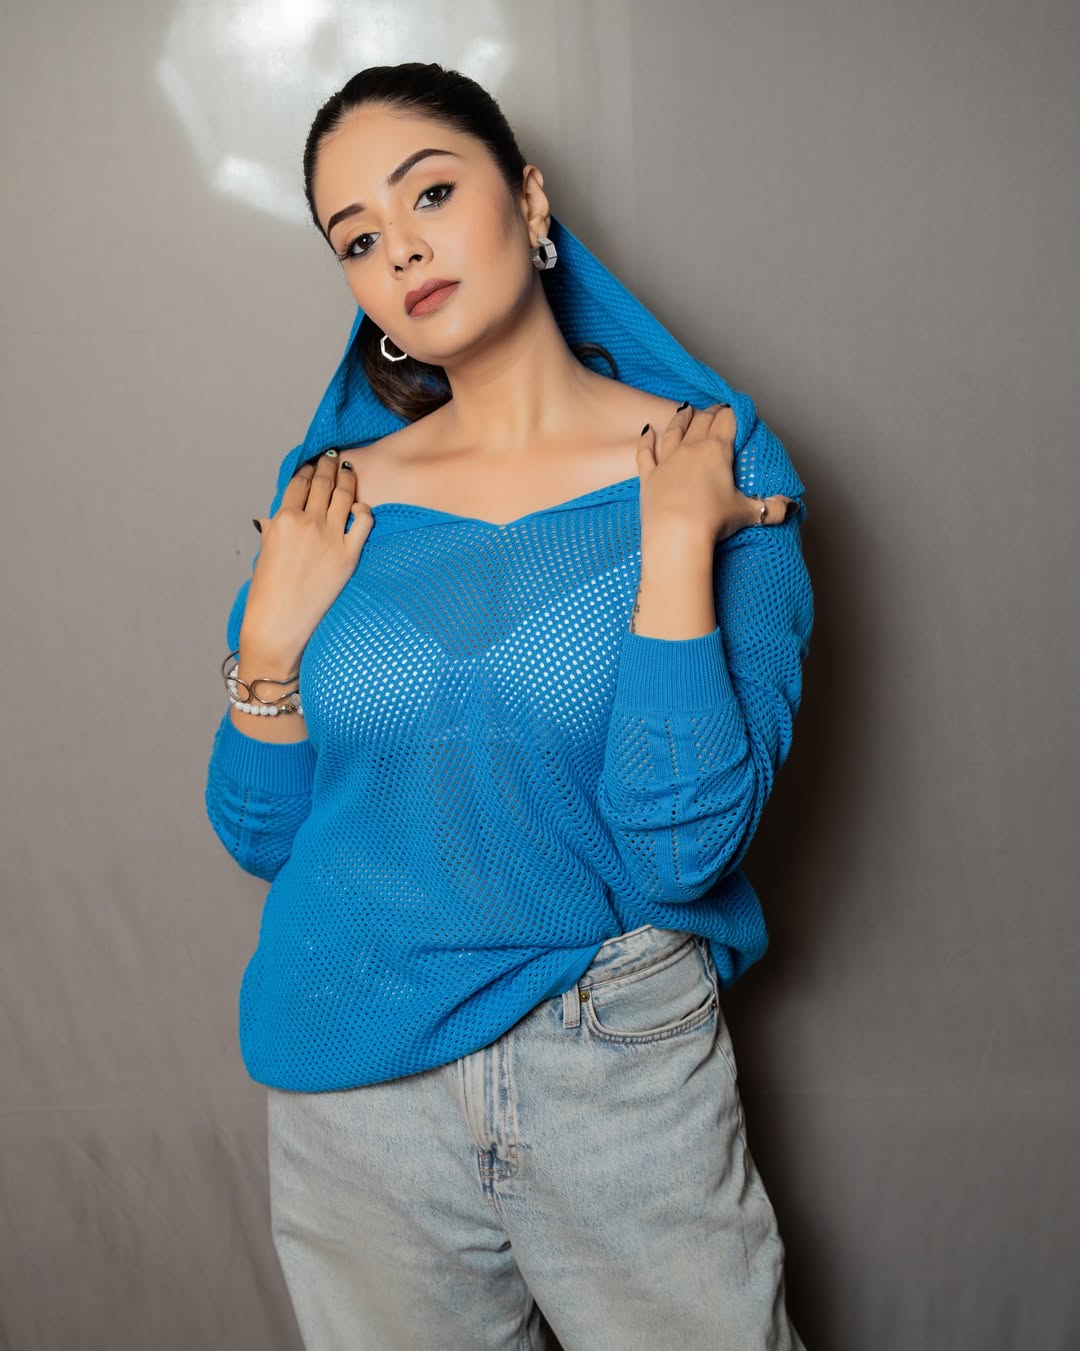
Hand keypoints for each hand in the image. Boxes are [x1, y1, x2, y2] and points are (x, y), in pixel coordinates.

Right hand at [240, 449, 372, 668]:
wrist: (279, 624)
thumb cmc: (267, 594)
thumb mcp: (265, 552)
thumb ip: (274, 530)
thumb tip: (277, 518)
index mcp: (281, 519)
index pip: (298, 483)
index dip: (307, 470)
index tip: (313, 464)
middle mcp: (306, 522)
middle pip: (322, 483)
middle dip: (328, 466)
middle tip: (333, 458)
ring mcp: (329, 537)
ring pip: (344, 495)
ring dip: (347, 479)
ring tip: (349, 470)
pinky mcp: (348, 554)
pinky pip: (363, 521)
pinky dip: (363, 509)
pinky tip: (361, 507)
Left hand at [636, 403, 795, 544]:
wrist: (676, 536)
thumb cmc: (713, 521)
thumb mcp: (747, 513)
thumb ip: (772, 509)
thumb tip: (791, 507)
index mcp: (716, 451)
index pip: (727, 422)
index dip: (732, 414)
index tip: (735, 411)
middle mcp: (690, 449)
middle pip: (701, 421)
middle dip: (711, 412)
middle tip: (716, 409)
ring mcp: (667, 461)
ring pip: (674, 431)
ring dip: (681, 418)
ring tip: (685, 409)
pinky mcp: (648, 477)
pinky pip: (645, 453)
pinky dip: (646, 440)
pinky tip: (647, 431)